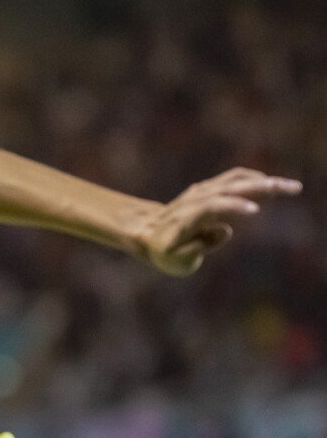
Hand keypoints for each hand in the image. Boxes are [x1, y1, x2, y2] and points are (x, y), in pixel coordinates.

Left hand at [137, 168, 302, 276]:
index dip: (232, 208)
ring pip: (235, 181)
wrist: (147, 232)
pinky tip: (271, 183)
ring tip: (290, 187)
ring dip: (264, 182)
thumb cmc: (164, 251)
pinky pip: (233, 179)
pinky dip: (252, 178)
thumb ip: (199, 248)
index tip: (254, 211)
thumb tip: (225, 230)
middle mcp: (195, 200)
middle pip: (229, 189)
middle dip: (260, 188)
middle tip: (290, 190)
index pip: (211, 207)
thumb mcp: (177, 259)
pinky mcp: (209, 189)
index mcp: (187, 218)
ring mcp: (202, 191)